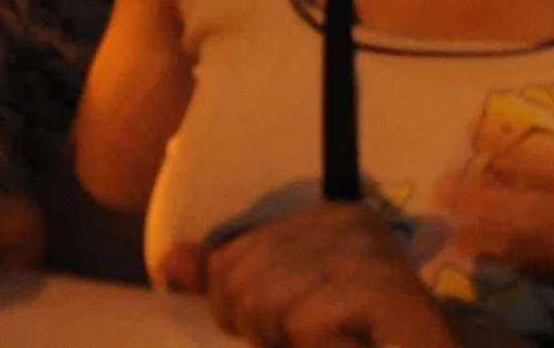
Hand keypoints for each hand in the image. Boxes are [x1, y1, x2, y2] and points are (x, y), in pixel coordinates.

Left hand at [192, 201, 456, 347]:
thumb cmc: (353, 334)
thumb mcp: (283, 305)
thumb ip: (229, 280)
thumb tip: (171, 260)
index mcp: (327, 217)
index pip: (232, 260)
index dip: (244, 307)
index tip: (292, 321)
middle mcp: (348, 223)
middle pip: (241, 282)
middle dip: (261, 324)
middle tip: (307, 334)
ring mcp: (366, 252)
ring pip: (264, 305)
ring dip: (285, 337)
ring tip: (328, 338)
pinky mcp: (382, 287)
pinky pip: (306, 322)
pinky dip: (316, 343)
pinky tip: (345, 340)